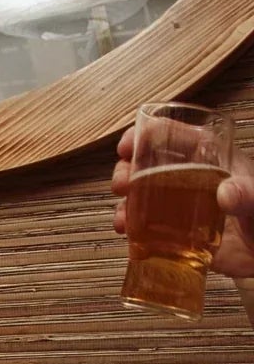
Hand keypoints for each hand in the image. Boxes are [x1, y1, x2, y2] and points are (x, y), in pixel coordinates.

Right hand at [112, 125, 253, 279]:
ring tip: (122, 213)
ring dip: (124, 199)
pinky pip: (143, 222)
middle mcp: (191, 178)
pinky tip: (126, 230)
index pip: (176, 136)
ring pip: (141, 192)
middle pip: (149, 163)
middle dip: (128, 169)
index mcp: (212, 160)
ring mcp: (180, 205)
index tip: (127, 146)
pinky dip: (129, 224)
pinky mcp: (173, 230)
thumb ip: (248, 194)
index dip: (147, 134)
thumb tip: (225, 192)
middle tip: (122, 183)